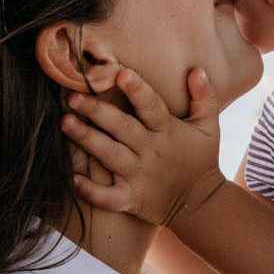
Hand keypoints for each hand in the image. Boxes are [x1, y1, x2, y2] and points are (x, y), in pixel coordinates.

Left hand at [61, 67, 225, 225]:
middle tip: (73, 97)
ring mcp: (139, 176)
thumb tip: (197, 70)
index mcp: (168, 131)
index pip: (152, 107)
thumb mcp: (209, 128)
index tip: (121, 73)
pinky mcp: (131, 198)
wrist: (201, 203)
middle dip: (98, 112)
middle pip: (123, 129)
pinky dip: (91, 191)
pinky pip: (108, 197)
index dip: (138, 90)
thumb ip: (204, 98)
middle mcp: (151, 152)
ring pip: (110, 156)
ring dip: (87, 141)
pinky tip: (72, 179)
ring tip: (65, 123)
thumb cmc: (201, 159)